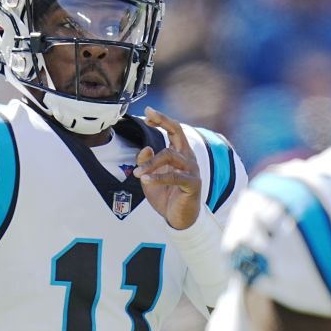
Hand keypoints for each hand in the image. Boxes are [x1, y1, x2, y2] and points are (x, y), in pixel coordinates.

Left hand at [134, 108, 202, 229]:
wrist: (178, 218)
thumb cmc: (165, 196)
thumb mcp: (149, 177)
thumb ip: (146, 162)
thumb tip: (146, 147)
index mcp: (179, 153)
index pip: (173, 130)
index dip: (162, 119)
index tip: (148, 111)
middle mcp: (188, 157)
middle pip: (178, 132)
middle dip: (163, 121)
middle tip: (148, 116)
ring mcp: (192, 169)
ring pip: (170, 155)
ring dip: (151, 163)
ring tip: (138, 174)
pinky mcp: (192, 184)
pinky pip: (175, 176)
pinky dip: (159, 177)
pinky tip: (146, 179)